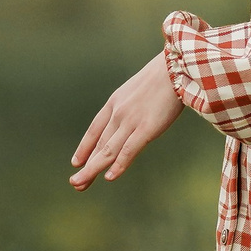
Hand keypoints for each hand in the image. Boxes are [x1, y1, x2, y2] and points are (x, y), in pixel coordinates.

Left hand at [71, 52, 185, 188]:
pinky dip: (118, 165)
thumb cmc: (163, 76)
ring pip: (107, 150)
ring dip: (92, 170)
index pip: (94, 130)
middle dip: (86, 165)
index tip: (76, 162)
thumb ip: (132, 104)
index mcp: (115, 102)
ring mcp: (130, 121)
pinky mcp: (146, 128)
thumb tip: (135, 113)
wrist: (176, 67)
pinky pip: (128, 151)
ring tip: (80, 184)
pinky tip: (109, 177)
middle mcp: (118, 113)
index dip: (84, 147)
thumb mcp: (138, 88)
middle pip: (98, 144)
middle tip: (74, 182)